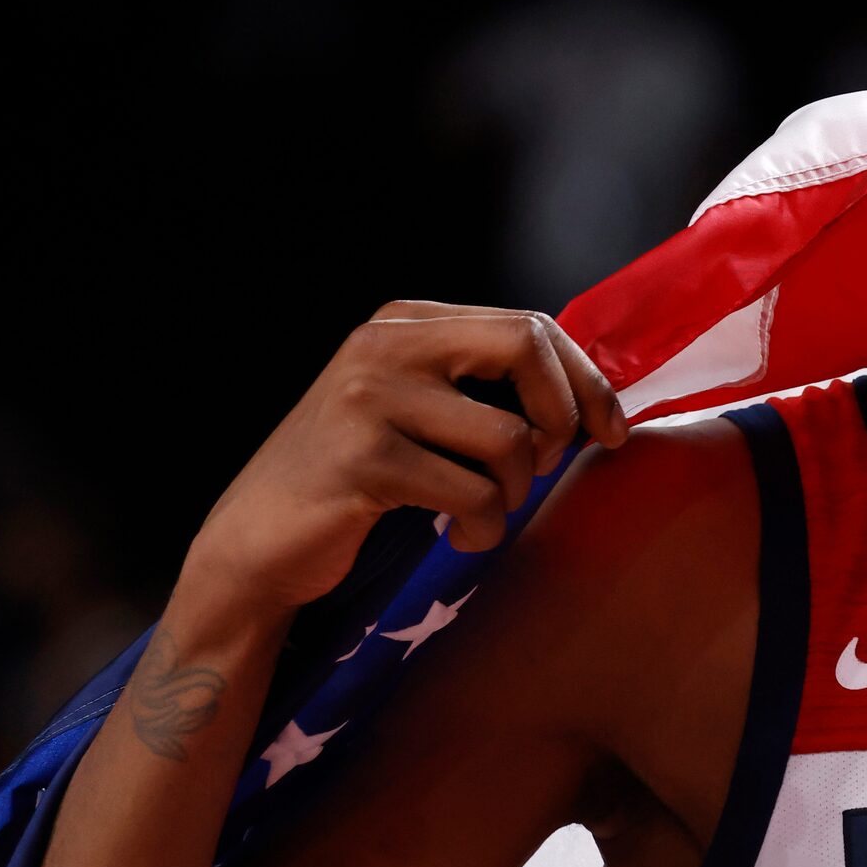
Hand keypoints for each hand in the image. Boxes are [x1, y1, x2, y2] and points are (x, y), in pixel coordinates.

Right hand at [185, 303, 627, 617]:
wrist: (255, 544)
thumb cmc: (352, 484)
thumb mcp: (412, 410)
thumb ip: (478, 386)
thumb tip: (588, 394)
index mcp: (404, 322)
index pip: (528, 325)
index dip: (585, 379)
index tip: (610, 432)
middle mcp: (383, 345)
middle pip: (524, 347)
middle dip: (562, 417)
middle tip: (545, 468)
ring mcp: (368, 398)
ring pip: (508, 437)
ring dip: (513, 494)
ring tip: (480, 513)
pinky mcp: (364, 460)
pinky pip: (473, 493)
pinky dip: (482, 527)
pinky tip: (457, 536)